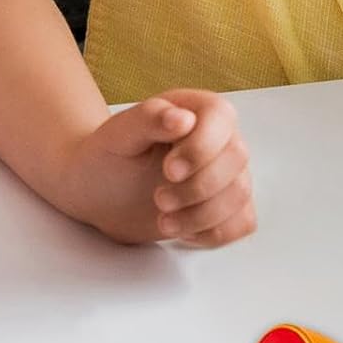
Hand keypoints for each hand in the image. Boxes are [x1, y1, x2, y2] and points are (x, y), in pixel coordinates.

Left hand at [55, 91, 255, 247]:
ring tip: (164, 221)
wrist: (101, 192)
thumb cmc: (109, 158)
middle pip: (236, 159)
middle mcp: (220, 139)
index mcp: (197, 110)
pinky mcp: (226, 207)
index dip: (201, 148)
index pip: (221, 118)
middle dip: (198, 187)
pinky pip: (242, 222)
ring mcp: (227, 174)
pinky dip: (215, 233)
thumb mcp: (118, 134)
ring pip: (239, 195)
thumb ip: (149, 118)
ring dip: (201, 216)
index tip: (169, 171)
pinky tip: (184, 232)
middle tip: (159, 200)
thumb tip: (183, 118)